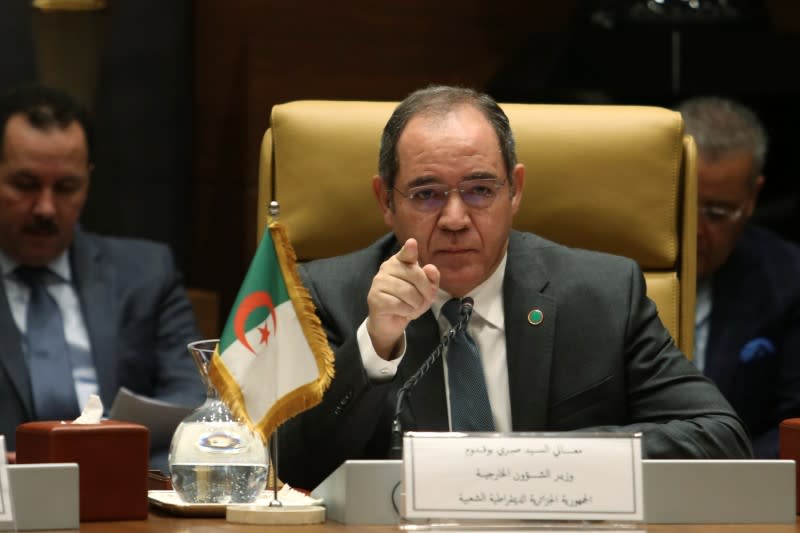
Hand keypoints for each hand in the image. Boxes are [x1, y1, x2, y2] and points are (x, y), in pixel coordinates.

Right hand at [367, 238, 438, 358]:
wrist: (391, 321)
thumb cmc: (409, 301)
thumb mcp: (426, 290)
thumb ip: (431, 278)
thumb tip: (430, 268)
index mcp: (400, 261)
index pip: (406, 254)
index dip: (409, 250)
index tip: (412, 243)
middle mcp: (387, 267)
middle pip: (416, 275)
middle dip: (426, 292)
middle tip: (424, 301)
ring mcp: (379, 282)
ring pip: (408, 292)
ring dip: (416, 304)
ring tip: (413, 307)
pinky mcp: (375, 298)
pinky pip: (399, 305)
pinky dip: (407, 312)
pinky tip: (403, 312)